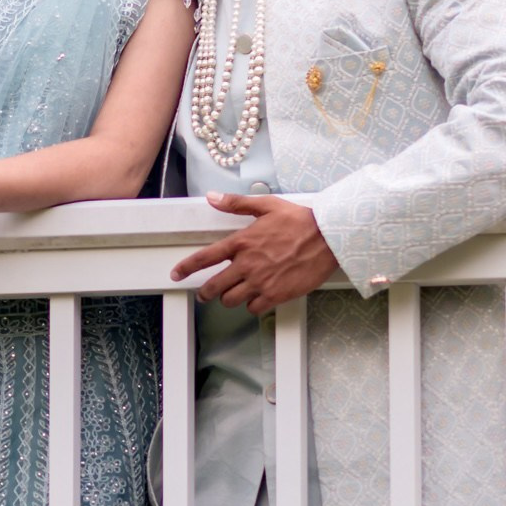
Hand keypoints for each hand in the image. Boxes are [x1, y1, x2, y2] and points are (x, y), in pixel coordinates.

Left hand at [171, 192, 337, 313]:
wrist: (329, 238)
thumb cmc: (300, 220)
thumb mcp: (266, 206)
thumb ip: (236, 204)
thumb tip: (213, 198)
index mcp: (241, 242)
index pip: (205, 258)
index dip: (186, 268)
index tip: (176, 274)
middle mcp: (247, 264)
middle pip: (214, 287)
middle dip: (206, 293)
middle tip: (205, 294)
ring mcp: (261, 282)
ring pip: (231, 300)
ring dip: (230, 298)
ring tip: (234, 294)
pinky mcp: (276, 295)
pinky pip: (254, 308)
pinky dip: (252, 305)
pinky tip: (257, 298)